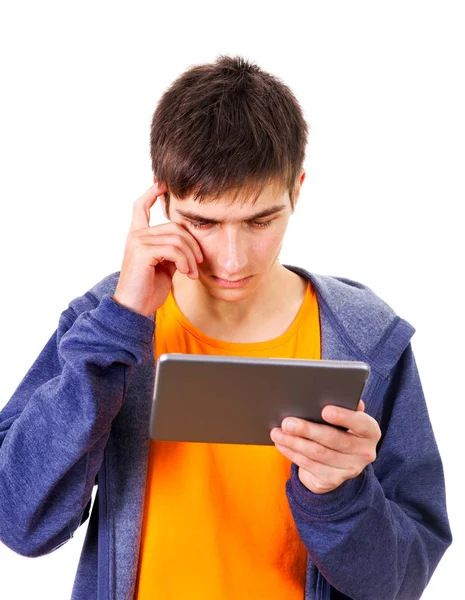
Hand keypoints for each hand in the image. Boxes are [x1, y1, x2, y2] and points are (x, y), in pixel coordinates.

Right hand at [112, 181, 203, 316]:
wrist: (134, 309)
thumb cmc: (148, 290)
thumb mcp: (164, 266)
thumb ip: (172, 250)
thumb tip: (188, 242)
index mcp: (138, 236)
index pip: (140, 206)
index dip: (152, 193)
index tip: (162, 183)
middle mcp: (136, 235)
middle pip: (174, 226)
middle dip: (192, 244)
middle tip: (199, 263)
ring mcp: (137, 241)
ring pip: (177, 237)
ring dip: (191, 256)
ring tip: (192, 273)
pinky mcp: (142, 251)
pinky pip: (173, 249)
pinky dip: (185, 261)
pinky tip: (186, 273)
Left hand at [270, 400, 380, 493]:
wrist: (339, 462)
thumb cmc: (339, 429)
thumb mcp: (345, 418)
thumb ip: (343, 405)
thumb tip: (335, 391)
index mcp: (370, 431)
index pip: (361, 423)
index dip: (344, 417)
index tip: (325, 410)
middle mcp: (365, 452)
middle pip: (334, 439)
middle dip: (308, 430)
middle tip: (287, 422)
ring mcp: (351, 469)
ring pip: (318, 453)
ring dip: (294, 442)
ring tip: (278, 432)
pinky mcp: (334, 480)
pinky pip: (310, 465)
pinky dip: (293, 453)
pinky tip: (281, 444)